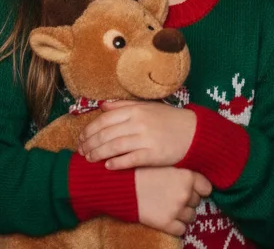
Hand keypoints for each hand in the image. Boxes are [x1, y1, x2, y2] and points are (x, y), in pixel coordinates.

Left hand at [78, 101, 195, 167]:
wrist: (192, 133)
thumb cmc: (168, 119)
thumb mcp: (147, 107)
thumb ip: (123, 106)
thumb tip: (102, 105)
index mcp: (136, 110)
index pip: (105, 119)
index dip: (90, 129)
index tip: (81, 138)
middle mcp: (139, 122)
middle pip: (107, 134)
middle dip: (90, 143)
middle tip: (81, 151)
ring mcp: (146, 138)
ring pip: (115, 146)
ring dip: (99, 154)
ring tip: (89, 159)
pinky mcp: (153, 154)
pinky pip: (130, 159)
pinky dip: (117, 163)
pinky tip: (108, 166)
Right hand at [134, 167, 210, 236]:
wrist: (124, 186)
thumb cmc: (145, 172)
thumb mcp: (167, 164)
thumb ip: (184, 172)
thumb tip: (198, 180)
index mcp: (187, 176)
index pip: (206, 188)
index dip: (198, 189)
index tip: (190, 188)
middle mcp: (185, 193)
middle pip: (196, 202)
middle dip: (187, 201)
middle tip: (173, 196)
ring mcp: (177, 210)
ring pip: (191, 217)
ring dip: (183, 214)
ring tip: (169, 206)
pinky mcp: (167, 224)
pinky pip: (182, 230)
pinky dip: (176, 226)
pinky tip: (166, 217)